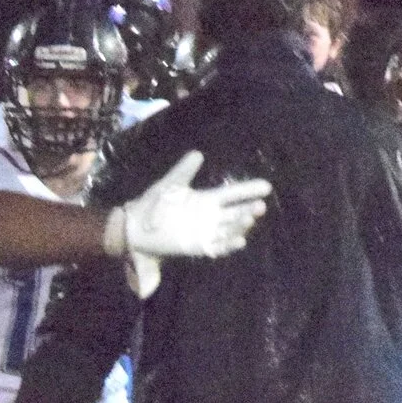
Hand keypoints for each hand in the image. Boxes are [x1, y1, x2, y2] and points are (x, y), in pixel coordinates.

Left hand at [107, 151, 273, 271]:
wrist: (135, 230)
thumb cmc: (152, 206)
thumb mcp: (168, 186)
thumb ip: (183, 171)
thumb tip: (197, 154)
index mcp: (207, 200)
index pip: (233, 194)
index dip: (249, 190)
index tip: (266, 186)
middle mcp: (211, 216)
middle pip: (236, 212)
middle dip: (249, 209)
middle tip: (260, 206)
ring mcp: (206, 232)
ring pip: (230, 229)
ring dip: (241, 226)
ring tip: (249, 220)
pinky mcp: (198, 247)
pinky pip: (218, 248)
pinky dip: (229, 245)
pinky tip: (240, 241)